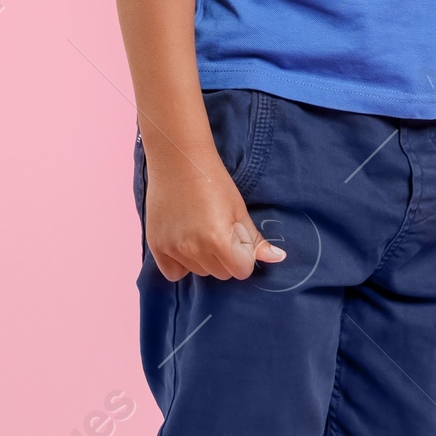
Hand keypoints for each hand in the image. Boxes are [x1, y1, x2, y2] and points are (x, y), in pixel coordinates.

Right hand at [144, 150, 286, 282]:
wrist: (179, 161)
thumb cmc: (214, 182)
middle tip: (217, 229)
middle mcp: (194, 249)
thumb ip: (255, 241)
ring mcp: (172, 249)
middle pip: (220, 273)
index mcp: (219, 241)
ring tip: (198, 230)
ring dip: (202, 259)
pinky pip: (173, 273)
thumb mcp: (239, 211)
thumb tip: (280, 259)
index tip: (235, 236)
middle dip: (224, 258)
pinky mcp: (156, 246)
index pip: (241, 271)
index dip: (243, 255)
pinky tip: (183, 242)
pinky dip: (180, 264)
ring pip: (198, 272)